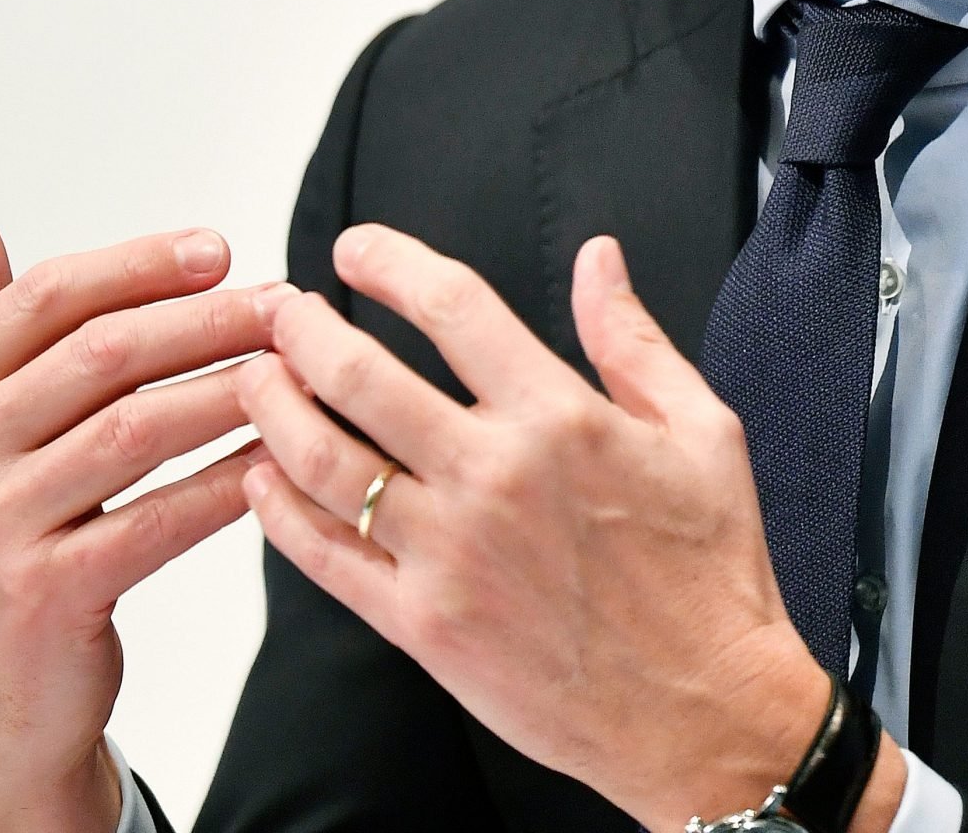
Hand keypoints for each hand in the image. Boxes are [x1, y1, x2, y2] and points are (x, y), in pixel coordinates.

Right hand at [0, 188, 290, 832]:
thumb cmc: (0, 527)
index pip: (49, 296)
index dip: (139, 265)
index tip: (220, 248)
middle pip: (102, 354)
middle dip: (204, 321)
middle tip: (283, 303)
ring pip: (138, 430)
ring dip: (229, 391)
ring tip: (296, 369)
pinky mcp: (47, 590)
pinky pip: (160, 519)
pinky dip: (226, 484)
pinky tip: (277, 459)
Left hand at [235, 226, 905, 832]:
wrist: (711, 717)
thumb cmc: (709, 578)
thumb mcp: (703, 433)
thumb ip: (632, 338)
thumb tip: (597, 256)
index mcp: (562, 418)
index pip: (452, 306)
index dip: (389, 262)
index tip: (355, 251)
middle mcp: (495, 478)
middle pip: (359, 376)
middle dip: (302, 328)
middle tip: (282, 312)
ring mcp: (452, 555)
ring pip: (324, 461)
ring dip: (273, 408)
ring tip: (256, 379)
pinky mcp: (425, 626)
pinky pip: (325, 555)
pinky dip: (278, 509)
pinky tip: (261, 476)